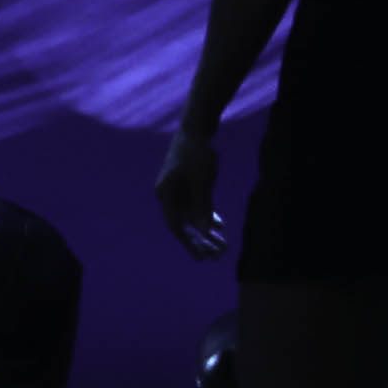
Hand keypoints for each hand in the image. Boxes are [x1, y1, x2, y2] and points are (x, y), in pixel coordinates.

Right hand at [157, 125, 228, 261]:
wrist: (196, 128)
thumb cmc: (197, 153)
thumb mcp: (202, 181)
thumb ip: (202, 206)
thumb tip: (204, 232)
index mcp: (166, 195)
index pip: (177, 226)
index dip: (190, 244)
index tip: (204, 259)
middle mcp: (168, 195)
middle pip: (184, 224)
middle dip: (201, 241)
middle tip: (218, 256)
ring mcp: (178, 189)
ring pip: (192, 216)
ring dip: (206, 231)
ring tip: (222, 245)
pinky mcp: (187, 184)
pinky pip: (196, 206)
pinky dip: (207, 216)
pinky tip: (220, 226)